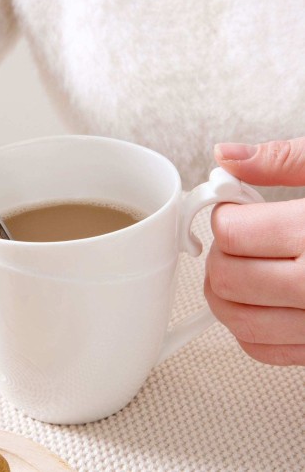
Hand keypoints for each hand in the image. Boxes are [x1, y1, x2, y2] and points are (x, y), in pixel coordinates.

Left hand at [205, 138, 304, 365]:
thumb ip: (282, 160)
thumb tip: (227, 156)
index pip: (234, 233)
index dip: (226, 214)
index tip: (237, 207)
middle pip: (226, 278)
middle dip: (221, 251)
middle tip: (239, 235)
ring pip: (236, 320)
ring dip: (225, 289)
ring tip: (244, 263)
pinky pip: (261, 349)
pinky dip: (247, 325)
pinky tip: (261, 298)